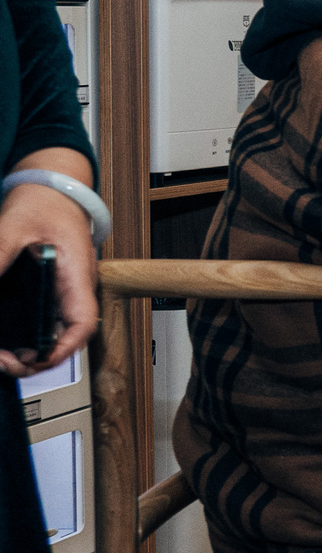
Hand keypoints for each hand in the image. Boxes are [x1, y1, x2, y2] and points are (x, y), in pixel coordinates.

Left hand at [0, 181, 97, 378]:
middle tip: (2, 360)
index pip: (82, 323)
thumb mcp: (12, 227)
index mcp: (76, 275)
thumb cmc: (45, 204)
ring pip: (52, 335)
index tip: (33, 361)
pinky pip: (41, 324)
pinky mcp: (48, 293)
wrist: (51, 191)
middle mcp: (72, 290)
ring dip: (27, 352)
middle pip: (65, 338)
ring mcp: (61, 293)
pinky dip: (20, 338)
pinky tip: (1, 340)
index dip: (62, 349)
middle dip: (34, 359)